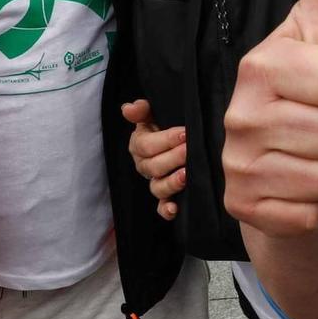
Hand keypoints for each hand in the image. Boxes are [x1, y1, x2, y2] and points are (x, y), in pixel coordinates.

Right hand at [124, 100, 188, 220]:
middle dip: (173, 158)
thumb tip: (129, 108)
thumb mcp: (152, 114)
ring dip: (171, 183)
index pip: (145, 145)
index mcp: (140, 145)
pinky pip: (162, 207)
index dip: (164, 140)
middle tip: (189, 150)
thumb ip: (141, 110)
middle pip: (153, 167)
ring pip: (158, 188)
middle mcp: (145, 166)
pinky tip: (175, 209)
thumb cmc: (163, 125)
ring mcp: (155, 182)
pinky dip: (166, 210)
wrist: (177, 139)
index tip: (184, 133)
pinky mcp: (166, 197)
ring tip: (186, 175)